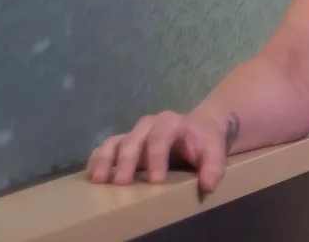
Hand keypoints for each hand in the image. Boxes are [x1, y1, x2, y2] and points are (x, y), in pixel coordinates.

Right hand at [88, 110, 234, 192]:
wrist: (198, 128)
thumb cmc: (205, 140)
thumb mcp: (215, 150)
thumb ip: (213, 166)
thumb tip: (208, 185)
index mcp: (171, 122)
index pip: (161, 138)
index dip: (157, 158)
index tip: (155, 181)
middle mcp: (148, 124)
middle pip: (133, 140)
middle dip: (127, 161)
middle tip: (122, 183)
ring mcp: (134, 133)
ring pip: (114, 142)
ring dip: (105, 160)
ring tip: (99, 180)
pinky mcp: (124, 143)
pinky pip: (106, 148)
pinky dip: (97, 160)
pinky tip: (92, 175)